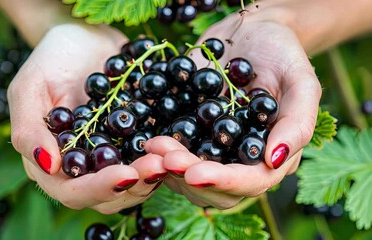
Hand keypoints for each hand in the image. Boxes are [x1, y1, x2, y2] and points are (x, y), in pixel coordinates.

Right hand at [8, 24, 166, 213]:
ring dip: (151, 178)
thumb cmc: (51, 59)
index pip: (72, 191)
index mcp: (50, 161)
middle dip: (133, 186)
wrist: (85, 38)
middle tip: (158, 166)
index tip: (126, 174)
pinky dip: (160, 160)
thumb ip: (29, 129)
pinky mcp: (129, 144)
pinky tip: (173, 148)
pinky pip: (145, 162)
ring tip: (170, 159)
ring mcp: (108, 157)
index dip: (99, 188)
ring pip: (130, 186)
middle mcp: (80, 167)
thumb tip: (49, 166)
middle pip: (106, 197)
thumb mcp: (29, 87)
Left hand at [145, 11, 321, 208]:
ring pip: (189, 180)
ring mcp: (214, 150)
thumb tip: (275, 160)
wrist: (249, 33)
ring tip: (152, 145)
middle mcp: (241, 159)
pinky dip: (158, 156)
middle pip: (217, 189)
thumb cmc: (281, 52)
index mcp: (271, 154)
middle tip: (164, 155)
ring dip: (168, 169)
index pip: (251, 182)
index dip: (224, 182)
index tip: (194, 173)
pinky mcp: (191, 137)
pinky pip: (172, 159)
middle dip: (188, 175)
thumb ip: (297, 122)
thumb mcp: (300, 80)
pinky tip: (146, 141)